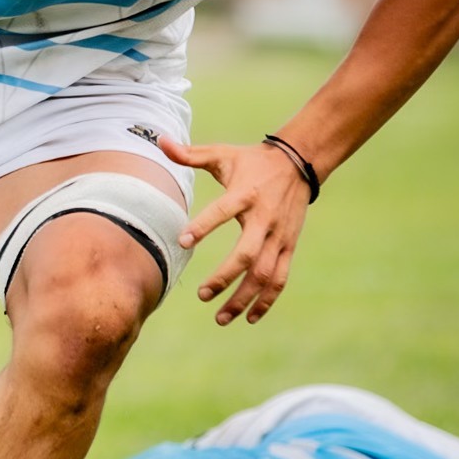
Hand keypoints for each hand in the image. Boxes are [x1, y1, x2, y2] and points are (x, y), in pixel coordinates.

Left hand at [157, 135, 311, 325]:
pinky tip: (249, 317)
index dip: (203, 226)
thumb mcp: (222, 154)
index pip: (222, 211)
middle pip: (247, 255)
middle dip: (225, 277)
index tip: (182, 241)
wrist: (299, 163)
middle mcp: (264, 219)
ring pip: (265, 274)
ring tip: (220, 317)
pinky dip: (267, 300)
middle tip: (202, 294)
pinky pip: (280, 278)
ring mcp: (280, 236)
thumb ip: (190, 154)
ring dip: (244, 298)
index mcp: (245, 194)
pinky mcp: (289, 247)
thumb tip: (159, 141)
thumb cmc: (252, 161)